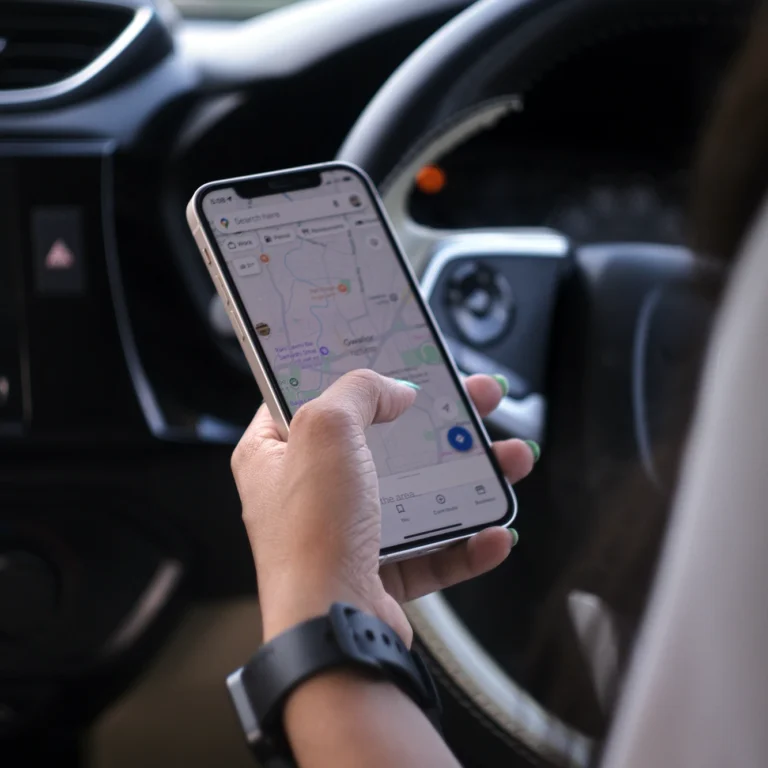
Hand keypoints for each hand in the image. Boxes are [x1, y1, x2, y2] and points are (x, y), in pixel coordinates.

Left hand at [232, 370, 537, 644]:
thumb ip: (358, 392)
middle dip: (438, 420)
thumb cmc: (313, 530)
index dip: (352, 376)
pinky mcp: (379, 571)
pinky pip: (431, 550)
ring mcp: (345, 532)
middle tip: (478, 399)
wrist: (332, 626)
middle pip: (382, 440)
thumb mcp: (325, 430)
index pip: (309, 398)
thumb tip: (393, 390)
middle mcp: (307, 492)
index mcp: (274, 454)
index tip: (393, 360)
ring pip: (416, 491)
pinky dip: (466, 542)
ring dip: (469, 476)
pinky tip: (495, 532)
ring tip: (513, 459)